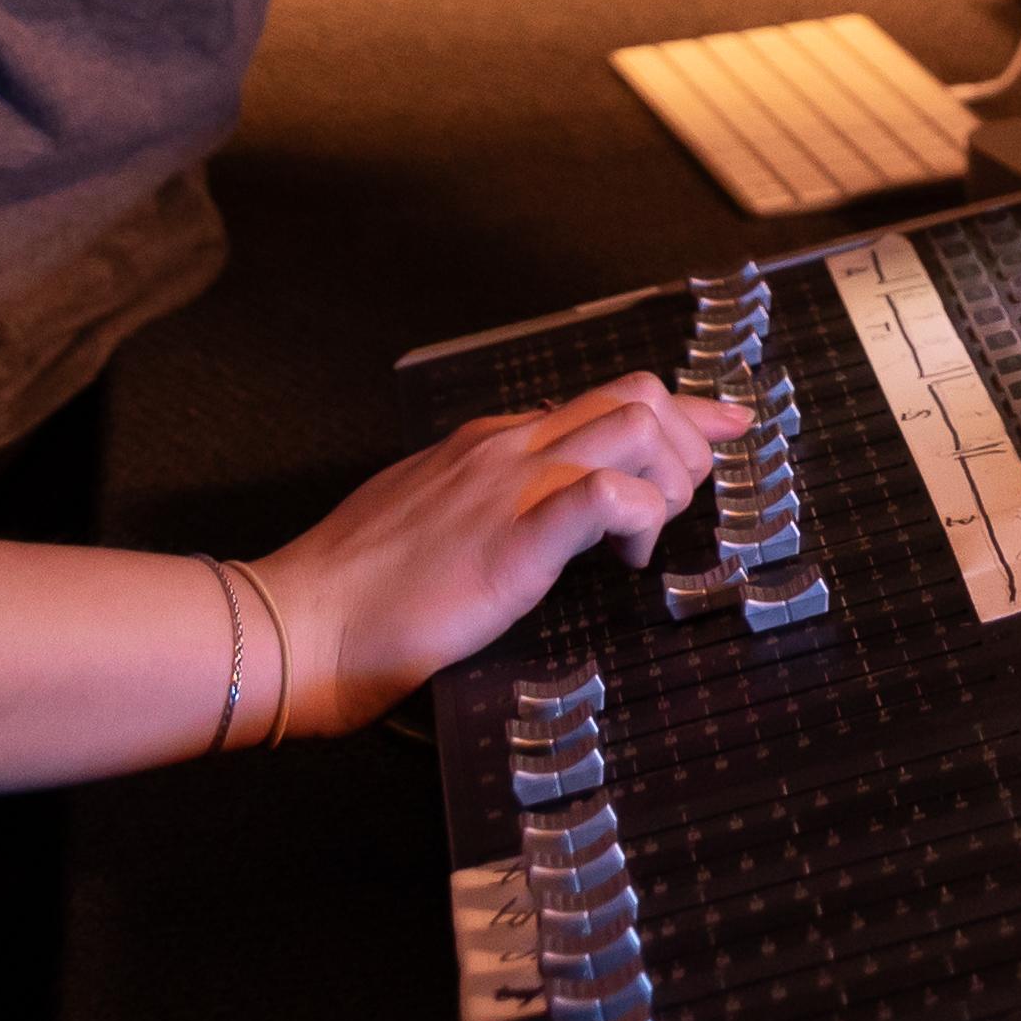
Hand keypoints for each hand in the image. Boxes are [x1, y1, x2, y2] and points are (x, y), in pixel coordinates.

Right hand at [264, 372, 748, 734]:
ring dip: (669, 479)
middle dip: (687, 442)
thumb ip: (483, 502)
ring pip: (635, 426)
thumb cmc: (356, 593)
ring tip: (645, 540)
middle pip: (635, 394)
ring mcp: (508, 487)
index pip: (602, 401)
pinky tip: (626, 561)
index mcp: (486, 444)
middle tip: (678, 508)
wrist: (297, 626)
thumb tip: (538, 516)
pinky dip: (638, 516)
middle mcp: (504, 448)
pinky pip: (603, 495)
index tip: (723, 424)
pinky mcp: (512, 541)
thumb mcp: (428, 521)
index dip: (678, 413)